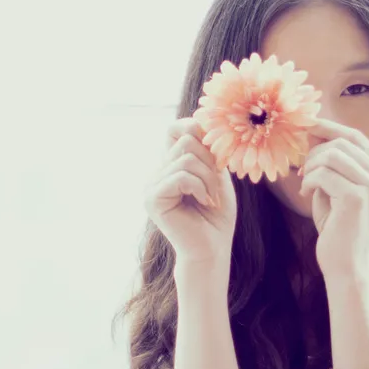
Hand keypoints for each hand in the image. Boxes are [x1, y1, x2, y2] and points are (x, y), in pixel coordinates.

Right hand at [146, 117, 237, 266]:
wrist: (212, 249)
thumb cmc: (217, 215)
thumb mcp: (216, 174)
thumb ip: (207, 150)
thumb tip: (202, 119)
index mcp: (169, 165)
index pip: (176, 128)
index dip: (198, 133)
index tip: (215, 158)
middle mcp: (156, 172)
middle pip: (186, 140)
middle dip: (210, 161)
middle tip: (215, 187)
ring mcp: (151, 185)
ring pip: (186, 158)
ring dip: (208, 179)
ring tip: (211, 198)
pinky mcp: (152, 199)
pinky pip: (181, 177)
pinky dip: (200, 188)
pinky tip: (205, 203)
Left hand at [298, 116, 368, 280]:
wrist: (346, 262)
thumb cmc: (339, 222)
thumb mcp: (340, 184)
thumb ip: (335, 160)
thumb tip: (314, 128)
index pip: (355, 137)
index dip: (329, 127)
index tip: (307, 124)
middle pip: (341, 143)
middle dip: (315, 153)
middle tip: (303, 171)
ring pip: (331, 155)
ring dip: (311, 167)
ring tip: (306, 183)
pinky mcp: (357, 198)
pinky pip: (323, 174)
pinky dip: (308, 181)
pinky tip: (306, 192)